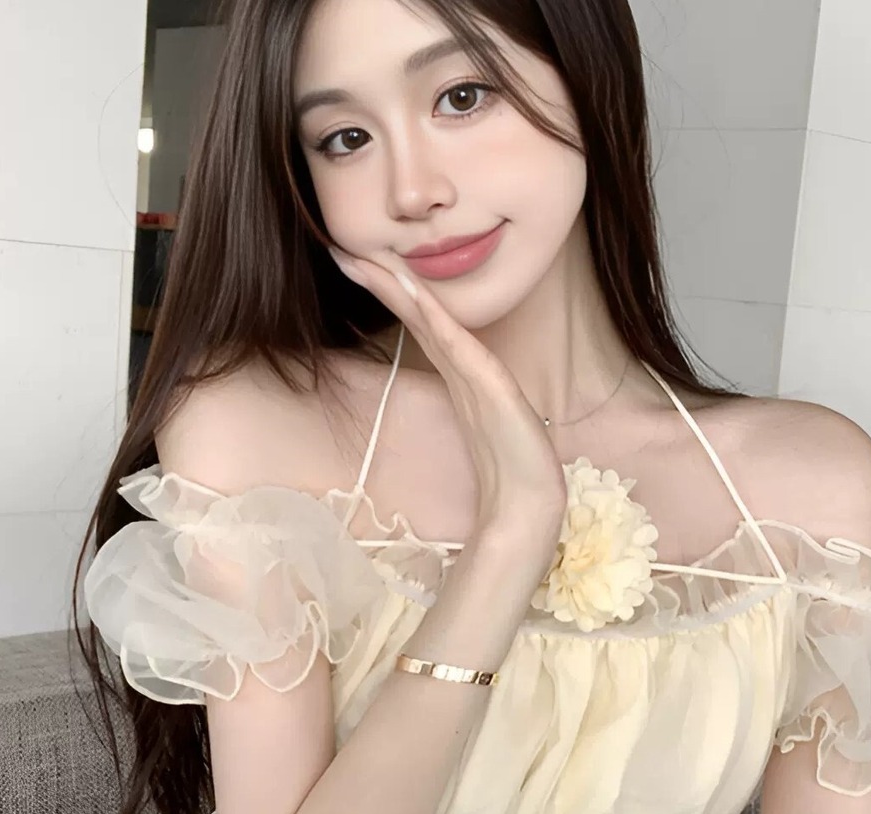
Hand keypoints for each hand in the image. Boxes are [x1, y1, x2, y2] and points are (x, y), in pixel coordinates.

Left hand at [328, 245, 566, 548]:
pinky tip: (411, 292)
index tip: (353, 268)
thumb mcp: (479, 435)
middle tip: (342, 248)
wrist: (528, 507)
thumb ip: (466, 408)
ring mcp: (478, 375)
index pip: (418, 328)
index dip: (388, 297)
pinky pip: (454, 344)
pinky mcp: (490, 386)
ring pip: (431, 321)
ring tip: (366, 259)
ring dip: (398, 287)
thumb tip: (453, 393)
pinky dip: (431, 314)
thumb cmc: (512, 475)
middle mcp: (465, 370)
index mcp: (460, 378)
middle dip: (382, 280)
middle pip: (418, 316)